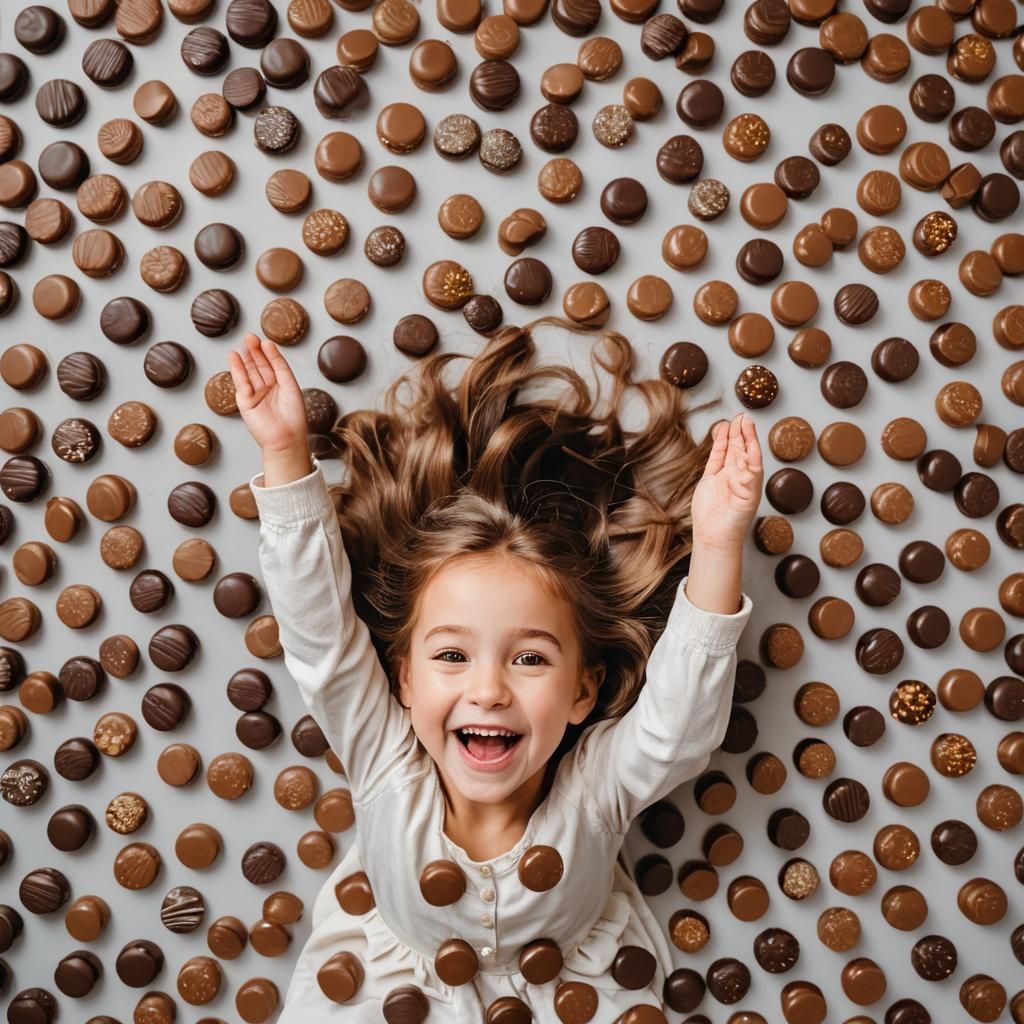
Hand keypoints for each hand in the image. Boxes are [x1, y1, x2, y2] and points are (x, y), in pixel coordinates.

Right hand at [228, 333, 308, 454]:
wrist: (286, 438)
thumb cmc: (293, 416)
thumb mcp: (290, 385)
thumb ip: (280, 366)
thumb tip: (269, 346)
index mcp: (281, 385)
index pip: (273, 365)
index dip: (268, 352)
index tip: (264, 341)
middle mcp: (268, 389)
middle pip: (260, 366)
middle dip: (255, 352)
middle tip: (250, 337)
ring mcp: (256, 395)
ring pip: (249, 373)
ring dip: (245, 358)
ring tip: (243, 344)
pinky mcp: (245, 402)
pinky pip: (241, 383)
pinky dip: (237, 370)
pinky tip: (235, 358)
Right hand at [691, 413, 763, 552]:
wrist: (714, 537)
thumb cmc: (733, 525)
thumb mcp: (745, 504)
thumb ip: (746, 484)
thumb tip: (748, 468)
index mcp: (751, 481)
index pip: (752, 455)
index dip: (751, 438)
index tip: (748, 423)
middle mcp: (739, 476)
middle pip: (741, 449)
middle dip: (742, 432)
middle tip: (741, 416)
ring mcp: (724, 476)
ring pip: (729, 450)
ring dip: (731, 436)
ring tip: (731, 420)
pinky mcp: (710, 479)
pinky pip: (715, 457)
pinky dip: (718, 445)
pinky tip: (720, 433)